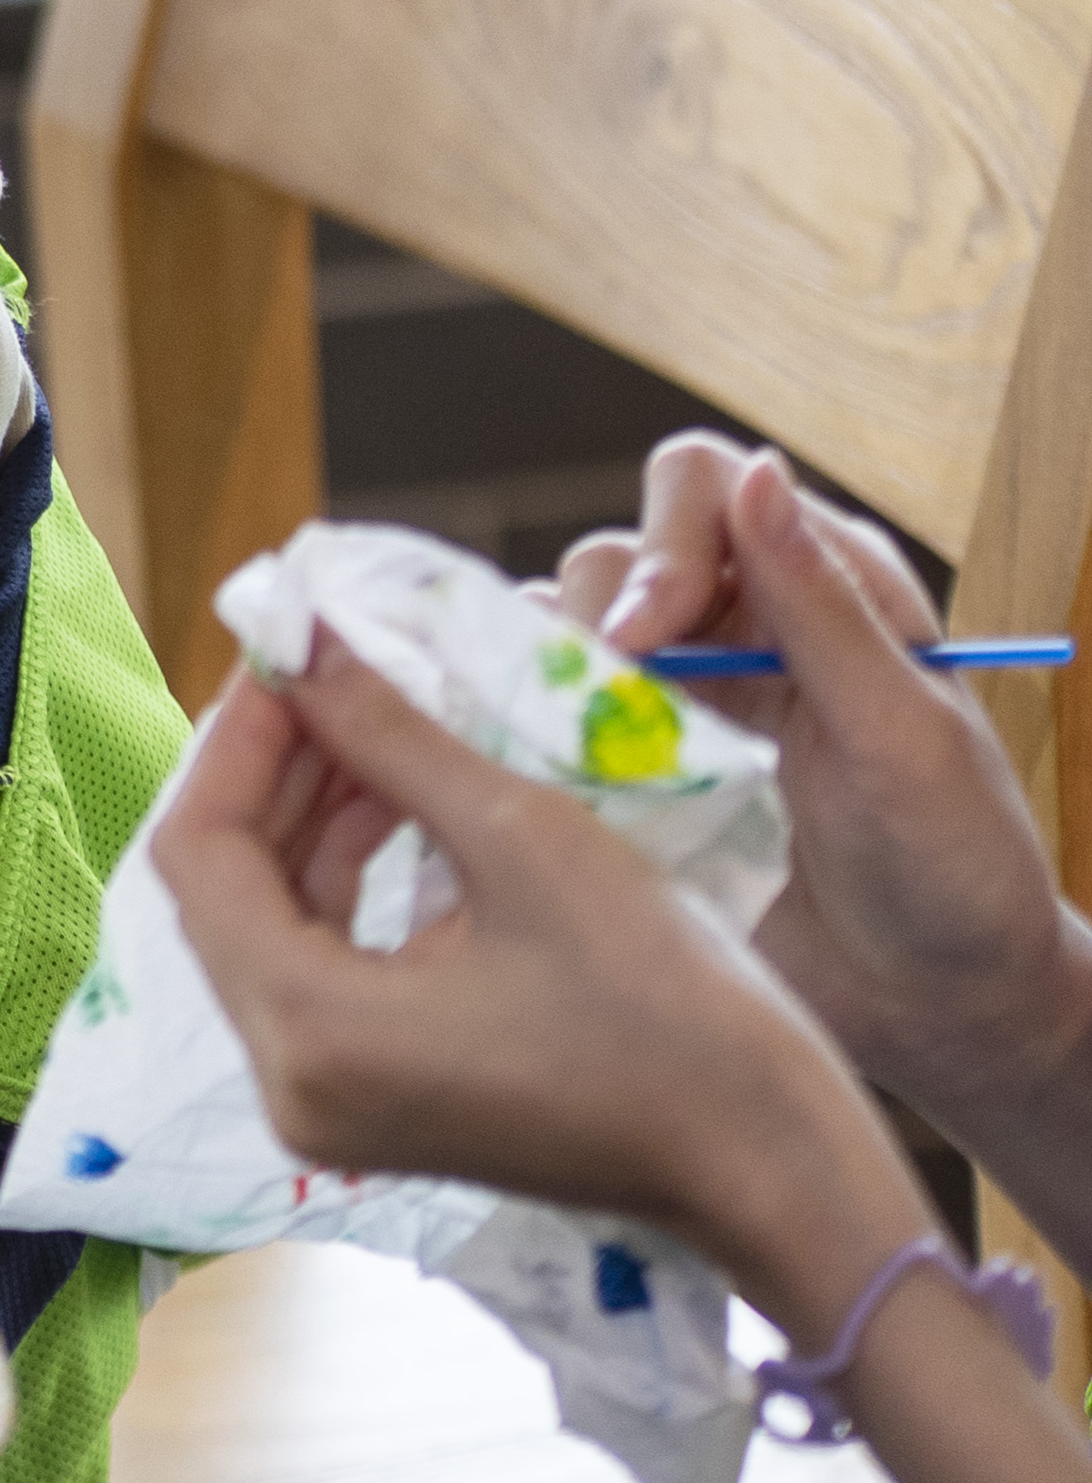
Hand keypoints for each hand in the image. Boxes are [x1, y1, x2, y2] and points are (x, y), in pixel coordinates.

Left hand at [146, 636, 927, 1315]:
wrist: (773, 1164)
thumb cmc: (672, 1008)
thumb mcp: (524, 841)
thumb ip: (392, 737)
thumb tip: (307, 639)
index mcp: (306, 1029)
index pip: (198, 850)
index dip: (237, 736)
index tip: (289, 649)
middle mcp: (287, 1081)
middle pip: (223, 889)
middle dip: (271, 769)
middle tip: (330, 671)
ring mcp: (327, 1102)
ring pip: (270, 924)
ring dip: (311, 818)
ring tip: (373, 719)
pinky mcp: (377, 1102)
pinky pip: (321, 968)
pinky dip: (347, 883)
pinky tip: (399, 804)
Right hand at [554, 436, 1091, 1136]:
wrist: (938, 1010)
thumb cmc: (956, 870)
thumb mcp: (901, 735)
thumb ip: (822, 609)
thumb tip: (757, 471)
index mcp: (824, 588)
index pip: (703, 486)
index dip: (661, 541)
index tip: (647, 635)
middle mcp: (742, 626)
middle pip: (615, 552)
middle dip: (596, 612)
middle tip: (612, 698)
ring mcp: (681, 701)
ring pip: (562, 627)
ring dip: (553, 672)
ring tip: (580, 745)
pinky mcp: (635, 772)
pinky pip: (546, 717)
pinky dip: (526, 729)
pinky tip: (543, 770)